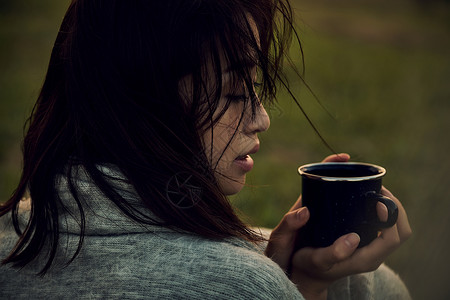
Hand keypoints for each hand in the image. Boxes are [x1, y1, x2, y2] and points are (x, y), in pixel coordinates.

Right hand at [265, 154, 411, 299]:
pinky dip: (385, 212)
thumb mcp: (314, 259)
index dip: (390, 217)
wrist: (308, 274)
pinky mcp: (369, 244)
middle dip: (396, 208)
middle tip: (378, 190)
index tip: (377, 198)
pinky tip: (370, 200)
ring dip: (392, 209)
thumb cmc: (309, 265)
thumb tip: (354, 238)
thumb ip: (333, 253)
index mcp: (365, 260)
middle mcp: (374, 257)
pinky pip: (388, 227)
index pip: (393, 238)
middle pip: (401, 233)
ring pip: (397, 229)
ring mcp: (373, 251)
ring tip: (376, 191)